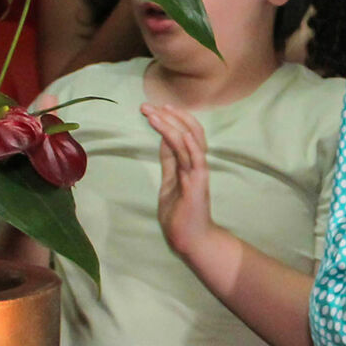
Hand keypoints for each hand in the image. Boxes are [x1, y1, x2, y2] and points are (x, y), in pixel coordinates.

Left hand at [142, 102, 218, 260]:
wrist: (191, 240)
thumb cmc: (181, 215)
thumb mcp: (169, 182)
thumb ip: (169, 162)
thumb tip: (162, 141)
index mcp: (189, 164)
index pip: (183, 134)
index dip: (170, 119)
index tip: (154, 107)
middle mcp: (196, 164)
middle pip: (188, 131)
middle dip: (168, 116)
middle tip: (147, 105)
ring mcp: (198, 173)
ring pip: (188, 142)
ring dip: (170, 125)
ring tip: (152, 114)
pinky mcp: (198, 184)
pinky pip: (195, 160)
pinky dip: (190, 144)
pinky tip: (178, 132)